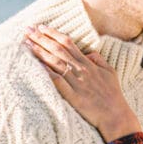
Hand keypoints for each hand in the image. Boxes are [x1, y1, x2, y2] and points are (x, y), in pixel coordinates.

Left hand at [23, 25, 141, 140]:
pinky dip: (47, 72)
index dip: (53, 34)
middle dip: (41, 38)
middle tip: (27, 30)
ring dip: (40, 52)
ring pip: (55, 63)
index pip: (68, 43)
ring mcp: (77, 83)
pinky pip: (58, 82)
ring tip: (26, 43)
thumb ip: (98, 59)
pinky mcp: (73, 97)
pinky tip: (36, 65)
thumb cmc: (113, 94)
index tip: (41, 27)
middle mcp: (81, 70)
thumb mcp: (110, 71)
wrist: (115, 116)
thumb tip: (88, 52)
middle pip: (58, 50)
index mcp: (88, 64)